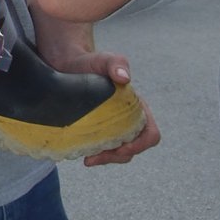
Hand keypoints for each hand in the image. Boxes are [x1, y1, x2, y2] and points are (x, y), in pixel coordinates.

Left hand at [44, 46, 161, 166]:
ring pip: (119, 153)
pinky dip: (97, 155)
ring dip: (107, 159)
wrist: (69, 65)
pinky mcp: (100, 130)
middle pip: (133, 148)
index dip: (140, 145)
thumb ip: (117, 63)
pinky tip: (84, 154)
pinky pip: (105, 149)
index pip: (150, 133)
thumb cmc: (91, 62)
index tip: (122, 148)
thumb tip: (124, 78)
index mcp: (136, 108)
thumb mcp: (104, 60)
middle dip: (118, 156)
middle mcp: (128, 119)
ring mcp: (114, 126)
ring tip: (88, 158)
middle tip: (96, 157)